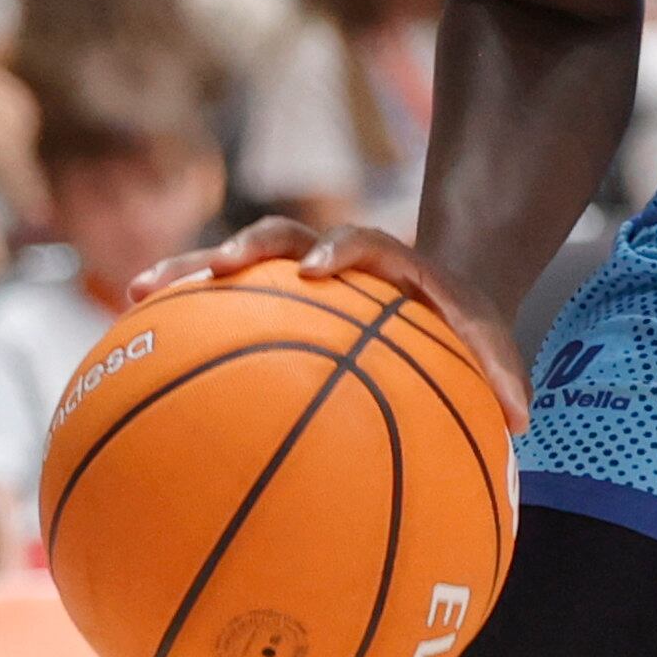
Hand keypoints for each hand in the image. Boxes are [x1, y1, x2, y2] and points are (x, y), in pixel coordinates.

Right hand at [139, 219, 528, 432]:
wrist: (432, 294)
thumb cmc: (458, 324)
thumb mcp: (488, 339)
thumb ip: (503, 372)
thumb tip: (524, 419)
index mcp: (383, 262)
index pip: (359, 242)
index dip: (337, 248)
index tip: (316, 268)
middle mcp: (330, 258)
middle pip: (281, 237)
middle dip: (246, 247)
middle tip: (216, 266)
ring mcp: (290, 275)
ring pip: (234, 261)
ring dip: (189, 270)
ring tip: (138, 290)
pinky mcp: (265, 297)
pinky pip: (217, 301)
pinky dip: (179, 312)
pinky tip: (132, 336)